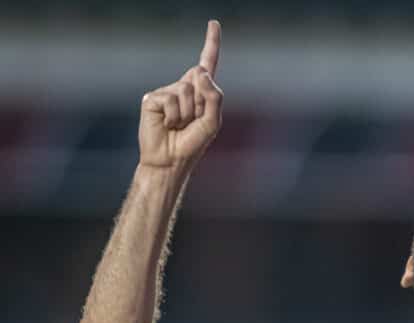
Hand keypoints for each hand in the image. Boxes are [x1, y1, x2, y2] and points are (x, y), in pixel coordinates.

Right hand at [138, 20, 223, 170]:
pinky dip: (174, 116)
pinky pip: (171, 100)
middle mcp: (183, 87)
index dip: (211, 43)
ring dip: (187, 113)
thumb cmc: (192, 143)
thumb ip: (214, 97)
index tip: (213, 23)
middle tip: (192, 121)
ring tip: (178, 125)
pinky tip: (167, 124)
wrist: (170, 160)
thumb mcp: (213, 122)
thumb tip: (199, 70)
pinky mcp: (152, 99)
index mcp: (200, 92)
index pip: (207, 64)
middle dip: (202, 101)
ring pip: (186, 90)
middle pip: (199, 76)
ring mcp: (166, 92)